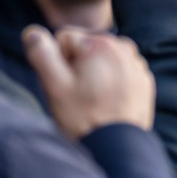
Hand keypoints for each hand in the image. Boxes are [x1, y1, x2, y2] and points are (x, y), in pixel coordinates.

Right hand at [24, 25, 154, 139]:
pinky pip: (119, 73)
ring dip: (95, 74)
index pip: (64, 38)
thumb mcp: (54, 85)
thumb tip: (32, 32)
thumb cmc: (83, 116)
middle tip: (79, 94)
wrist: (117, 145)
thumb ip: (41, 53)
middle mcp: (123, 47)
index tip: (66, 83)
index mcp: (100, 43)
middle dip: (78, 66)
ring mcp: (137, 64)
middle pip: (85, 48)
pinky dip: (112, 83)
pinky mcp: (144, 80)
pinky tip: (108, 102)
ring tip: (93, 99)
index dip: (58, 62)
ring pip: (102, 60)